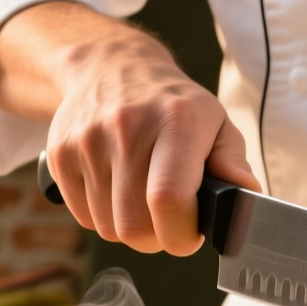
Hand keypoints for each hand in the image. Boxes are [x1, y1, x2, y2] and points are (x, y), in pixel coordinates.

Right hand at [0, 2, 258, 254]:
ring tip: (143, 197)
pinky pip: (82, 218)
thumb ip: (232, 163)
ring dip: (130, 227)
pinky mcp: (60, 154)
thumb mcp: (215, 122)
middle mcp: (128, 128)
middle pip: (135, 226)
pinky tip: (117, 189)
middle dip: (157, 238)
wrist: (110, 67)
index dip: (181, 234)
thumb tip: (246, 194)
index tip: (190, 234)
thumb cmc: (173, 105)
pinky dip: (103, 216)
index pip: (169, 199)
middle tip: (169, 220)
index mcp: (177, 121)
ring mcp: (88, 140)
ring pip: (108, 228)